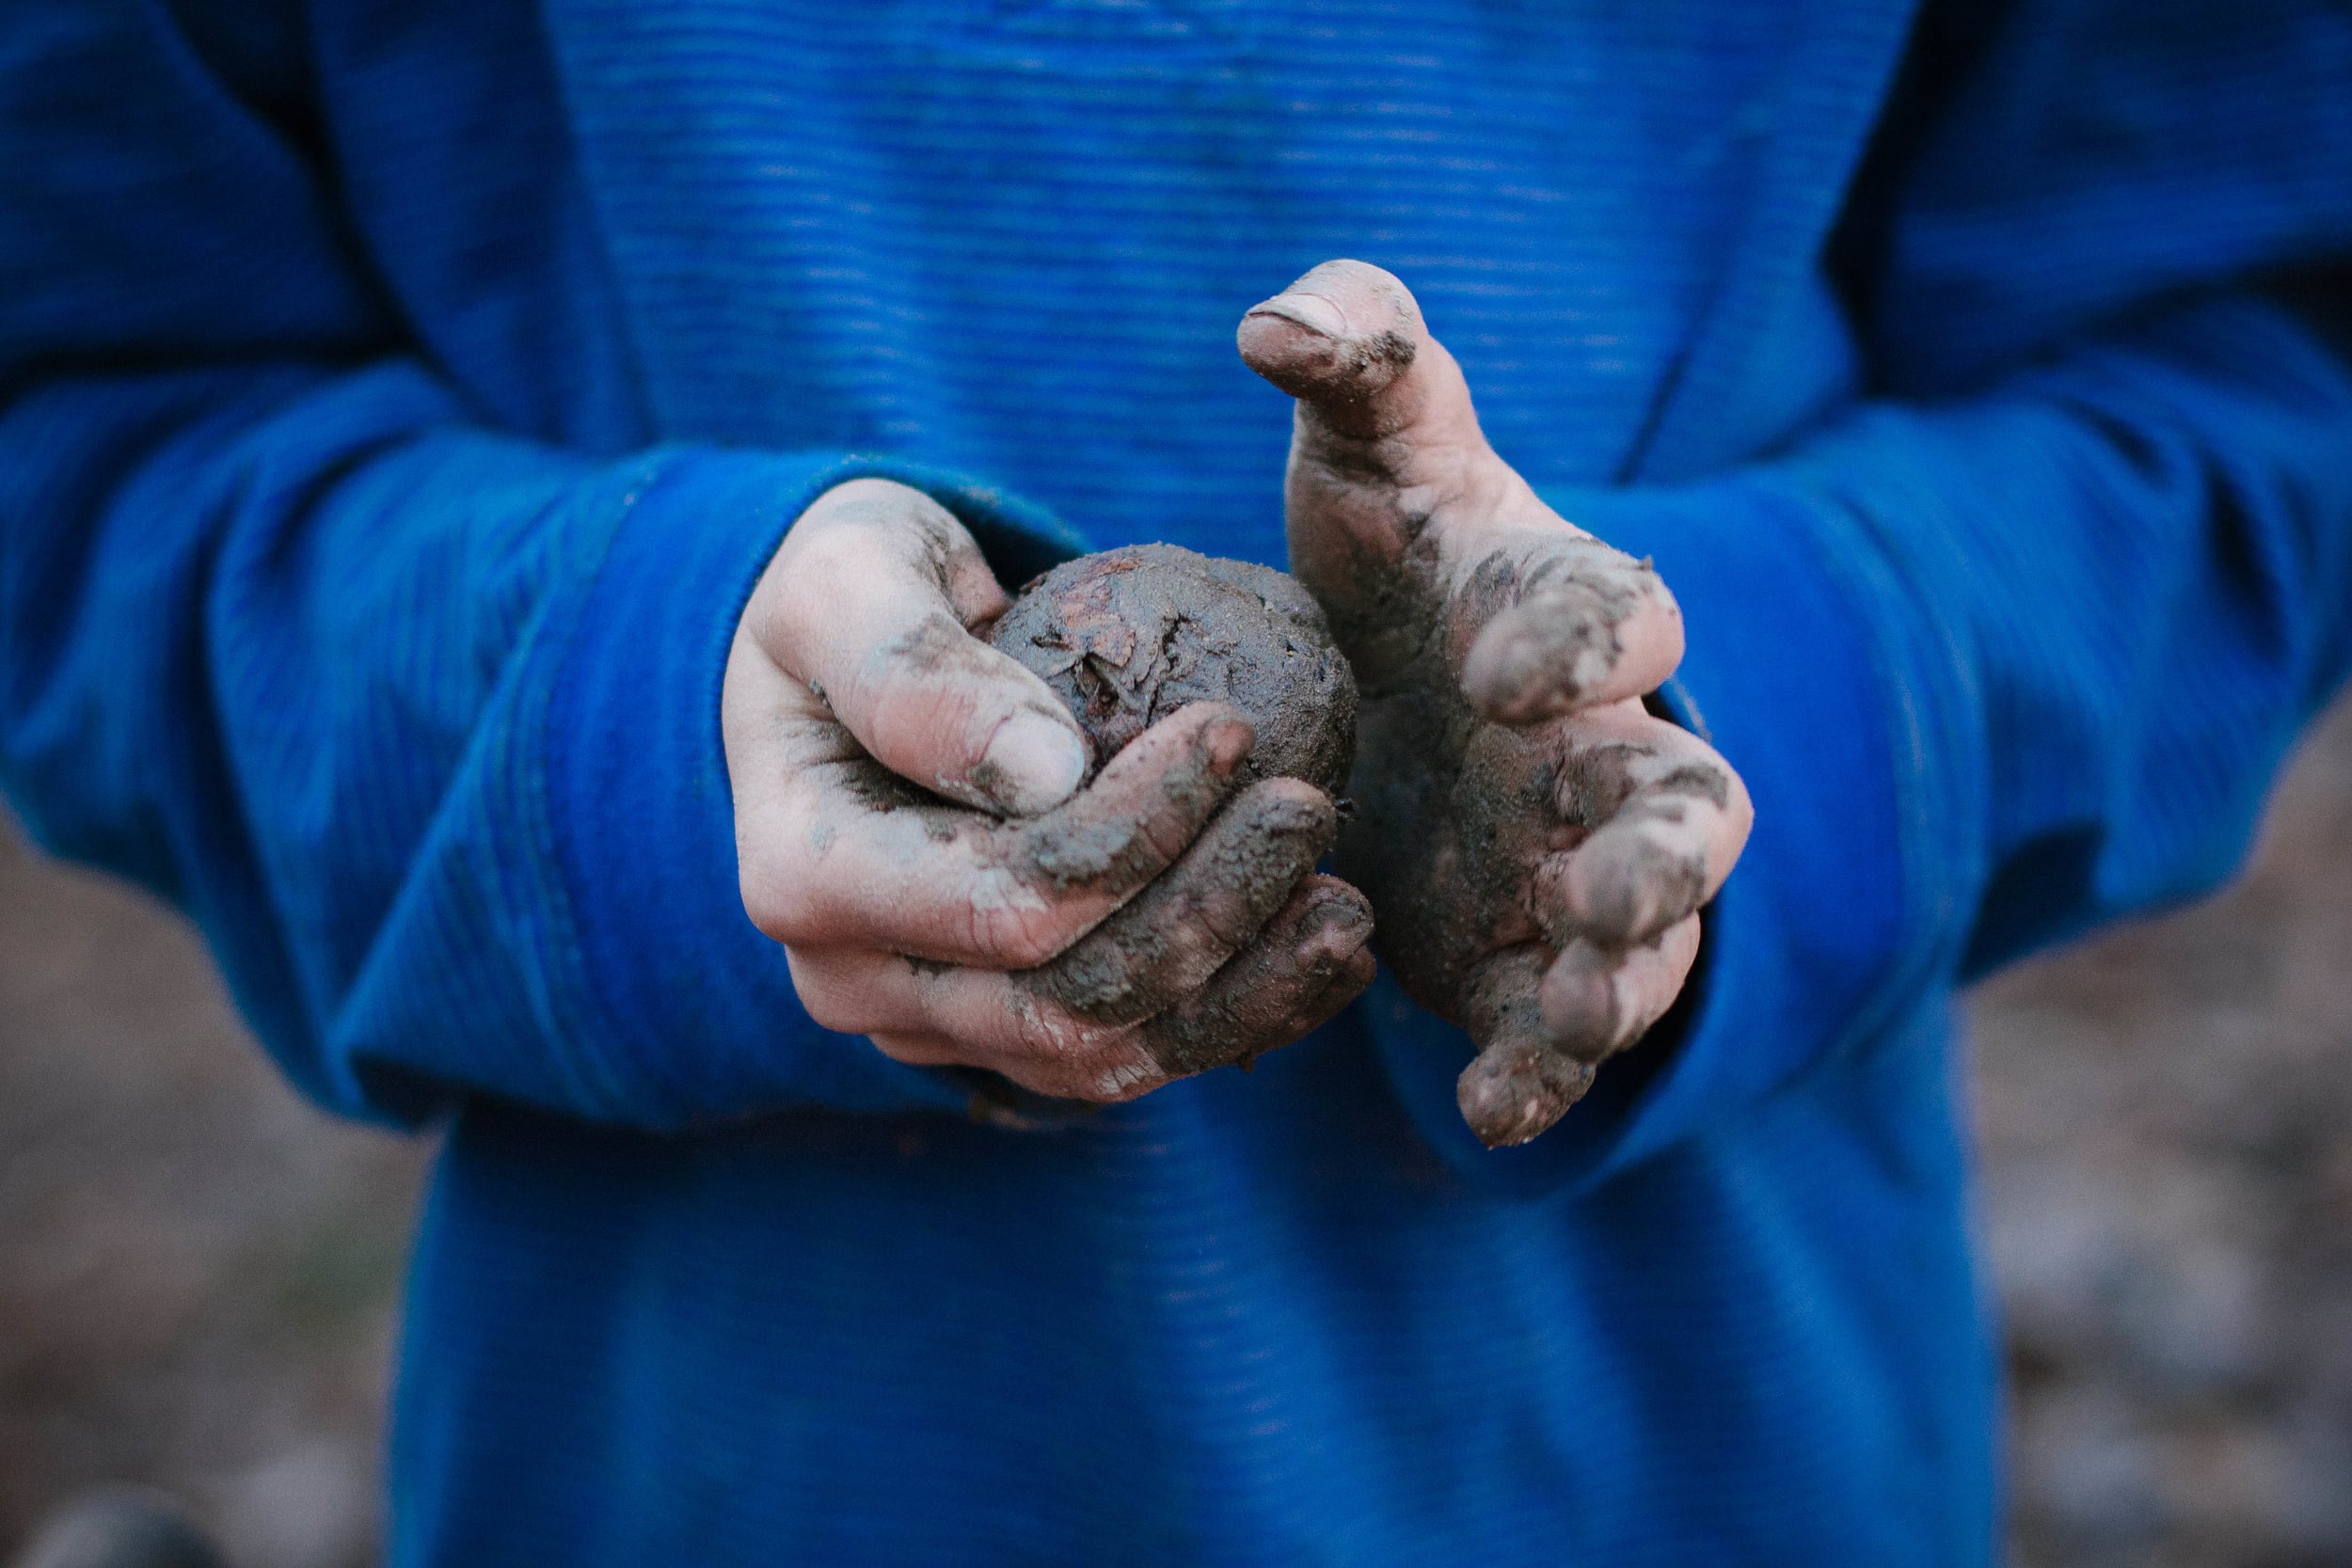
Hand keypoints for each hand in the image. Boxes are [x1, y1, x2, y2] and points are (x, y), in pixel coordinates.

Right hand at [721, 478, 1376, 1104]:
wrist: (841, 661)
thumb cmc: (851, 597)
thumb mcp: (848, 583)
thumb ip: (915, 669)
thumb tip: (1044, 773)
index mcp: (803, 878)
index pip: (1003, 899)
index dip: (1133, 832)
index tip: (1227, 728)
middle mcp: (856, 982)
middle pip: (1068, 998)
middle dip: (1209, 910)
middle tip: (1311, 809)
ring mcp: (933, 1023)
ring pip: (1109, 1052)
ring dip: (1243, 986)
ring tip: (1346, 907)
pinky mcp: (1005, 1032)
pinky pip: (1131, 1055)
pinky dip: (1239, 1012)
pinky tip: (1326, 952)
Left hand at [1237, 262, 1752, 1145]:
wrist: (1388, 693)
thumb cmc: (1398, 559)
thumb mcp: (1370, 455)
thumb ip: (1356, 359)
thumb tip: (1273, 319)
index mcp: (1572, 615)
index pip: (1620, 614)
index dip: (1581, 639)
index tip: (1493, 665)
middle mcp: (1602, 748)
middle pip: (1687, 805)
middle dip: (1661, 854)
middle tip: (1603, 890)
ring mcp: (1575, 869)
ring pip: (1652, 941)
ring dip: (1625, 981)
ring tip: (1578, 1012)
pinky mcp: (1523, 961)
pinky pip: (1559, 1031)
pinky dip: (1543, 1072)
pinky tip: (1489, 1112)